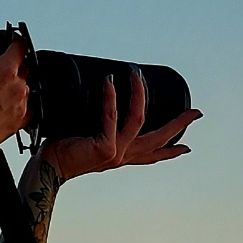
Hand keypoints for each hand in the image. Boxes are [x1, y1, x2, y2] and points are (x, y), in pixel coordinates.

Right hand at [0, 26, 29, 151]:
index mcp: (3, 71)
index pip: (20, 45)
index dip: (14, 40)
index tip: (9, 41)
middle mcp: (17, 88)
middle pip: (24, 66)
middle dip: (12, 63)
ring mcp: (21, 106)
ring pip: (26, 87)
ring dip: (14, 84)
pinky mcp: (20, 122)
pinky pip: (27, 107)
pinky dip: (17, 104)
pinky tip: (2, 103)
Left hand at [38, 66, 201, 182]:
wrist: (46, 168)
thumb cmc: (59, 151)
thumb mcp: (86, 139)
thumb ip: (96, 126)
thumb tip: (95, 101)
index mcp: (120, 157)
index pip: (151, 155)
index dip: (170, 151)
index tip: (187, 147)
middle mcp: (122, 157)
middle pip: (158, 139)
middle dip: (178, 125)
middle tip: (196, 113)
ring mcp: (115, 154)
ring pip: (139, 121)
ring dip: (140, 95)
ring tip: (137, 74)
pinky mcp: (104, 149)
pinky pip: (111, 118)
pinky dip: (112, 98)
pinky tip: (111, 83)